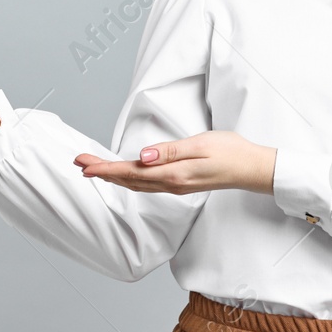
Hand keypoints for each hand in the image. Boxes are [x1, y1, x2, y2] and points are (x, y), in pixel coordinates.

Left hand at [74, 131, 275, 194]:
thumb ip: (171, 151)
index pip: (131, 172)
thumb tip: (142, 156)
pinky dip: (129, 178)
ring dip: (113, 175)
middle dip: (102, 171)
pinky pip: (147, 184)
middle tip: (79, 162)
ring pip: (136, 183)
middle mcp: (171, 184)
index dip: (105, 169)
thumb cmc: (231, 152)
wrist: (253, 169)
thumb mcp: (201, 145)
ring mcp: (175, 186)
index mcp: (174, 174)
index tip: (84, 165)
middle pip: (129, 179)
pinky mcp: (180, 183)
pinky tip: (123, 174)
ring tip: (93, 168)